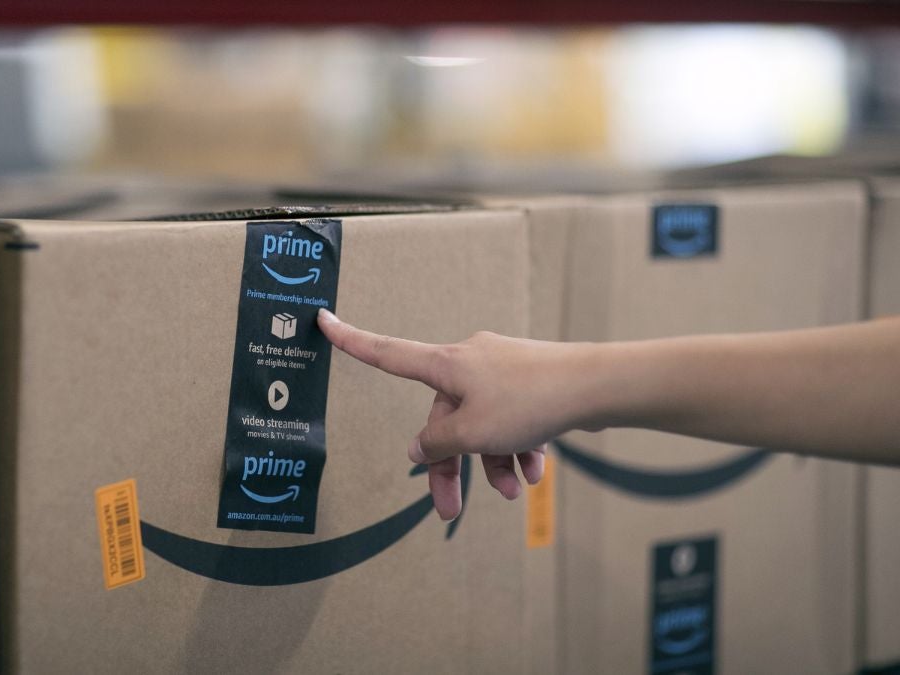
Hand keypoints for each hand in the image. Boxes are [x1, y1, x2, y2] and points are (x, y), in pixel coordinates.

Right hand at [317, 308, 595, 518]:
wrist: (597, 387)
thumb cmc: (530, 402)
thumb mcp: (472, 433)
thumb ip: (438, 444)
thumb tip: (420, 448)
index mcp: (446, 364)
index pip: (386, 353)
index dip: (352, 341)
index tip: (323, 320)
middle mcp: (470, 361)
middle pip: (444, 417)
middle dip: (452, 464)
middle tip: (449, 511)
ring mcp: (502, 369)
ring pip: (482, 423)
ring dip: (492, 461)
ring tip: (512, 489)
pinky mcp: (530, 382)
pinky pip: (510, 419)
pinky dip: (517, 447)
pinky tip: (534, 471)